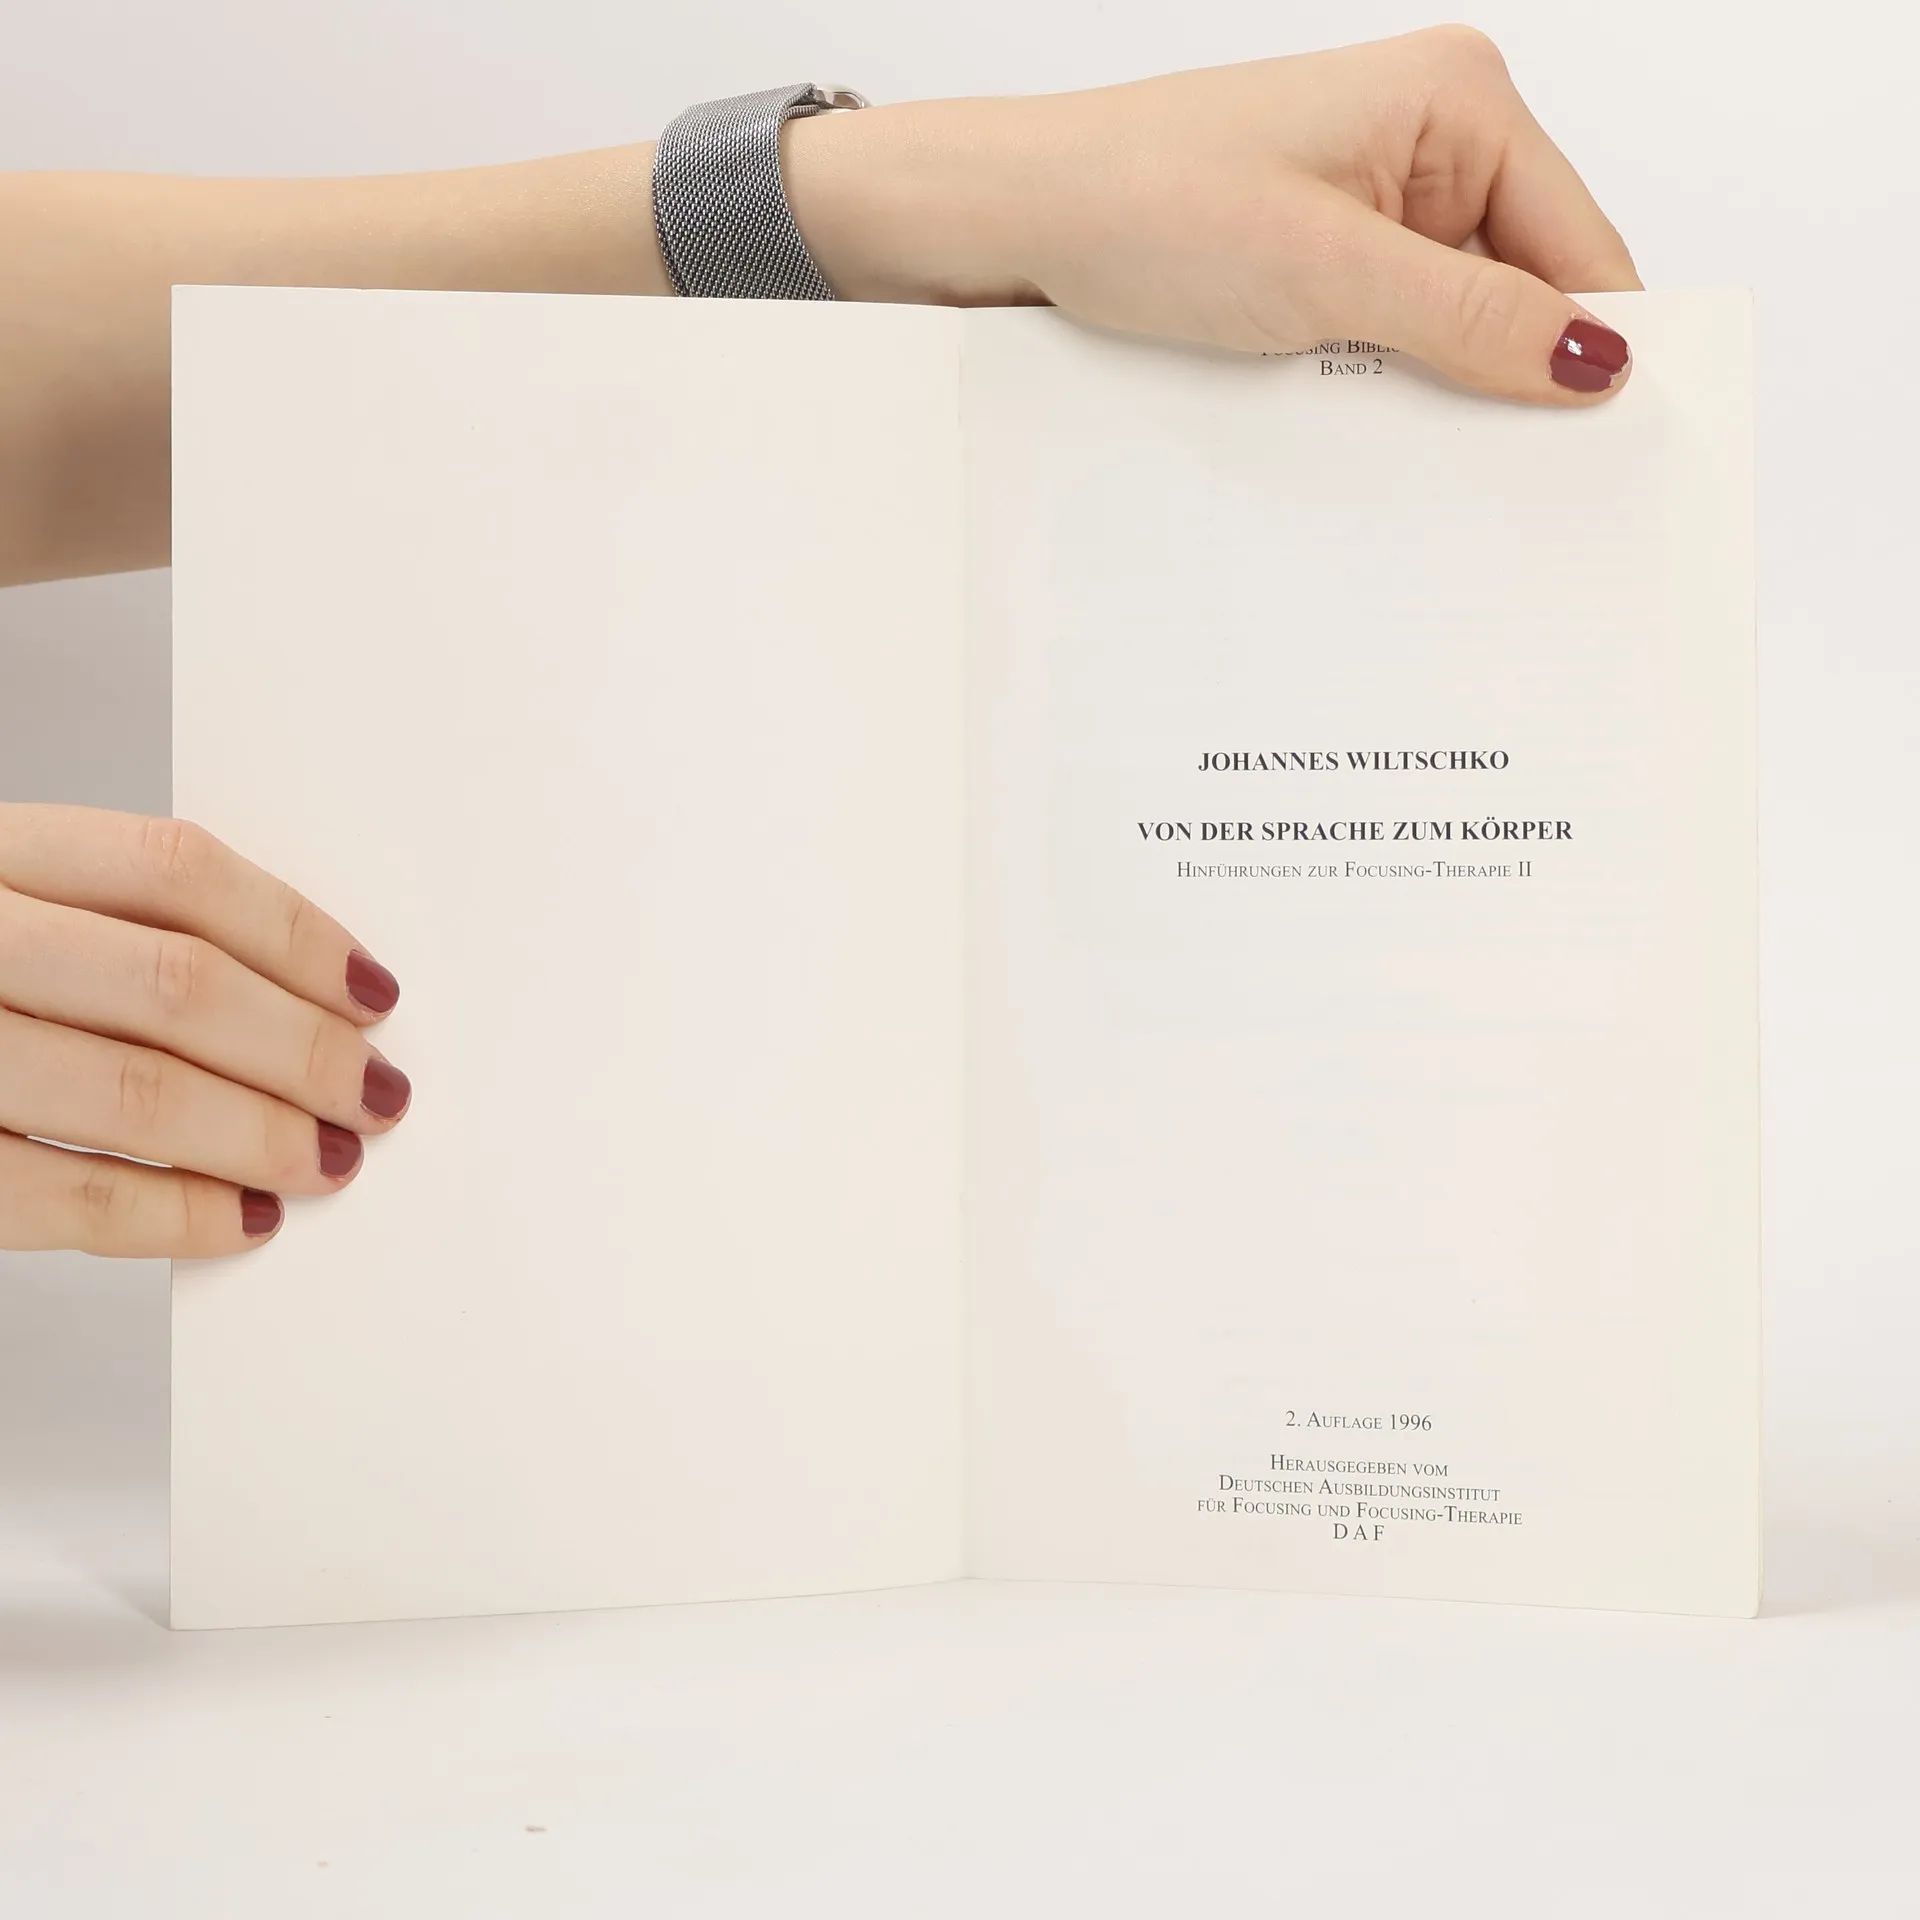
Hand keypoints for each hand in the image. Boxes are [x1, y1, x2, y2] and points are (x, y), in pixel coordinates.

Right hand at [0, 806, 408, 1257]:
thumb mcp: (9, 910)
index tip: (373, 991)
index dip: (295, 932)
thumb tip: (305, 997)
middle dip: (301, 1049)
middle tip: (376, 1092)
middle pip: (173, 983)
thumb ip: (111, 931)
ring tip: (328, 1158)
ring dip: (257, 1135)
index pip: (173, 869)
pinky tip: (243, 1219)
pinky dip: (171, 1215)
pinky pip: (61, 1197)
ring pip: (131, 1090)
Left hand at [789, 27, 1640, 403]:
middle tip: (1509, 487)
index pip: (1582, 246)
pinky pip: (1389, 331)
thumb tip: (1595, 362)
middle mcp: (1429, 139)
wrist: (1014, 219)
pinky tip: (1360, 427)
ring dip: (1438, 389)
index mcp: (1459, 100)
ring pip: (1454, 320)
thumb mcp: (1327, 272)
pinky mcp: (1322, 251)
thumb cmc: (1143, 202)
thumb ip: (1469, 319)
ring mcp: (1372, 198)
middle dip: (1512, 378)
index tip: (1605, 456)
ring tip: (1416, 455)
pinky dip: (1383, 383)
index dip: (1598, 352)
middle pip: (1525, 286)